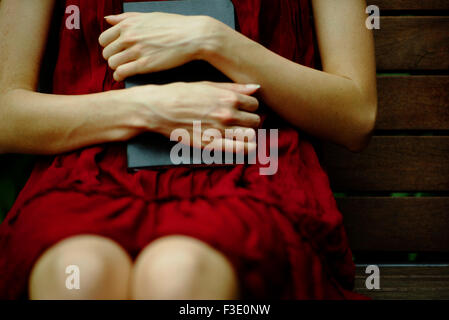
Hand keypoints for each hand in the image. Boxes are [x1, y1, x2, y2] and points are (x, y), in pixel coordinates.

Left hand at [99, 12, 222, 81]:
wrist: (193, 35)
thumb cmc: (174, 25)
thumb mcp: (148, 16)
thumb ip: (126, 18)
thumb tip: (108, 19)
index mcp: (128, 24)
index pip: (104, 39)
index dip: (108, 47)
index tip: (116, 51)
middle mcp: (129, 37)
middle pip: (106, 53)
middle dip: (112, 58)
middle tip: (121, 62)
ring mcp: (136, 51)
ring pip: (112, 63)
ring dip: (117, 68)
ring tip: (124, 69)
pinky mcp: (145, 64)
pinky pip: (122, 72)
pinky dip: (120, 76)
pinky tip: (124, 77)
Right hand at [125, 81, 260, 152]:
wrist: (158, 108)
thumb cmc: (180, 93)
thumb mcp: (207, 85)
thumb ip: (234, 87)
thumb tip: (256, 87)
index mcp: (228, 97)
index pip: (254, 104)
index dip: (250, 106)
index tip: (244, 108)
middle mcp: (227, 114)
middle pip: (254, 120)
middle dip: (250, 120)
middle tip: (242, 121)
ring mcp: (220, 130)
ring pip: (249, 135)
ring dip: (247, 134)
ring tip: (239, 132)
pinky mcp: (210, 144)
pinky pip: (237, 149)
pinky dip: (245, 148)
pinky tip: (246, 146)